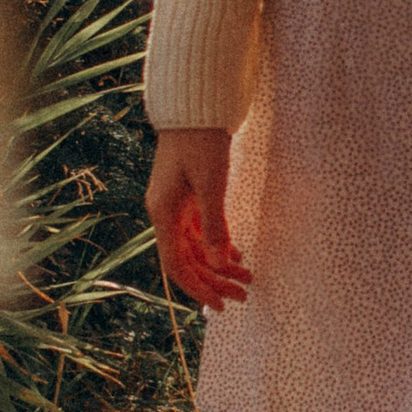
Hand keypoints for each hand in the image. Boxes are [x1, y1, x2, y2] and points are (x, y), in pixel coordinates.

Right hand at [146, 128, 251, 309]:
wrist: (195, 105)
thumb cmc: (201, 140)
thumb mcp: (212, 184)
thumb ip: (215, 226)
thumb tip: (220, 264)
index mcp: (163, 213)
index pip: (177, 266)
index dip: (198, 289)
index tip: (222, 305)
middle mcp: (165, 213)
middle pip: (188, 260)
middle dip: (214, 280)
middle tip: (244, 295)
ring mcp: (176, 205)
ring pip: (196, 246)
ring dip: (219, 264)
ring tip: (247, 277)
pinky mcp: (188, 195)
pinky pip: (200, 230)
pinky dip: (218, 244)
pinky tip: (236, 254)